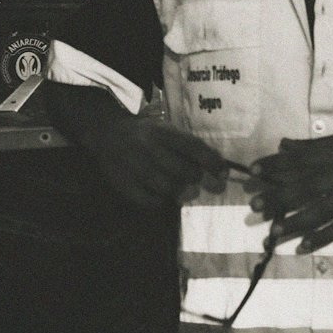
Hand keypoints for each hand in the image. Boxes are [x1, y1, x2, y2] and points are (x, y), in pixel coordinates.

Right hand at [80, 116, 225, 208]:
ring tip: (188, 191)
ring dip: (182, 192)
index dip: (212, 161)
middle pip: (182, 170)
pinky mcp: (123, 183)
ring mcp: (134, 167)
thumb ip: (190, 145)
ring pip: (167, 187)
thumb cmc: (147, 134)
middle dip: (198, 179)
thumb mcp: (168, 130)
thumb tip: (220, 166)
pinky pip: (148, 200)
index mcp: (163, 132)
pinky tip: (163, 196)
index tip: (223, 172)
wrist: (109, 133)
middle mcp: (149, 148)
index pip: (193, 147)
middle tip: (206, 183)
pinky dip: (160, 201)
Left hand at [246, 126, 332, 252]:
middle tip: (255, 205)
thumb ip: (314, 145)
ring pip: (321, 211)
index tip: (253, 171)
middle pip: (307, 187)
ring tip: (273, 231)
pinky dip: (322, 238)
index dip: (276, 165)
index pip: (301, 160)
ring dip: (295, 222)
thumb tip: (283, 145)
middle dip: (280, 197)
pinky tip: (303, 247)